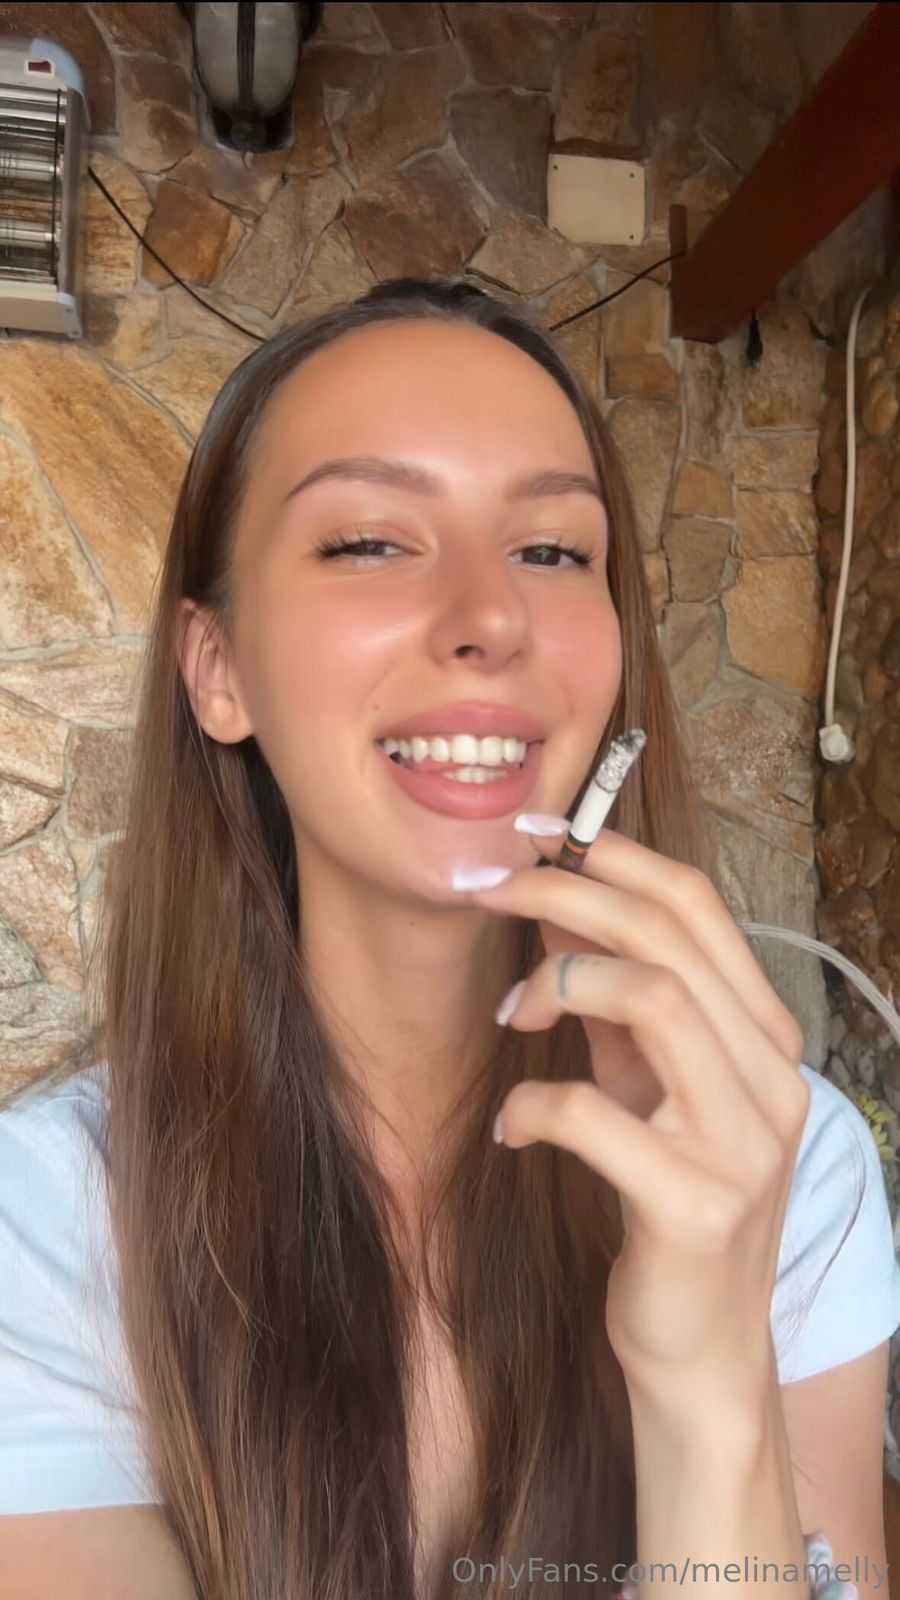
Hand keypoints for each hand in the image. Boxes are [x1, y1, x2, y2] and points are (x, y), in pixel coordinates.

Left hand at [463, 828, 810, 1387]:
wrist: (703, 1344)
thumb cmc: (668, 1196)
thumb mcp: (649, 1081)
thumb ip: (617, 997)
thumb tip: (553, 901)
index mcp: (764, 1035)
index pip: (697, 905)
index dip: (613, 854)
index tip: (535, 835)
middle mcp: (771, 1077)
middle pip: (667, 938)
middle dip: (564, 897)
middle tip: (489, 893)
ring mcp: (742, 1142)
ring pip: (653, 998)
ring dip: (558, 982)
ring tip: (511, 1013)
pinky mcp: (694, 1205)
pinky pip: (593, 1114)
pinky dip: (533, 1106)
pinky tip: (514, 1128)